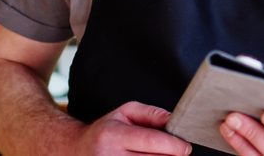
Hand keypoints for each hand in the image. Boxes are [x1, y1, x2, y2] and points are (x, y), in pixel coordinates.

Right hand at [73, 101, 191, 154]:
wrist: (77, 150)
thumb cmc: (106, 130)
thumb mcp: (125, 112)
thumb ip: (151, 114)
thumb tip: (174, 119)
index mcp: (113, 135)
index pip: (150, 141)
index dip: (173, 145)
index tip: (186, 147)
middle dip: (170, 155)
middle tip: (177, 150)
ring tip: (161, 154)